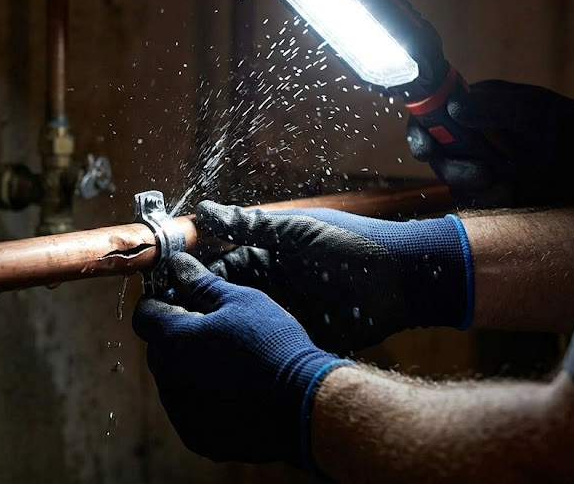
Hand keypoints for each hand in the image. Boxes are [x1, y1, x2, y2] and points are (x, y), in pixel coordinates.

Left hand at [132, 252, 347, 464]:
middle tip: (213, 328)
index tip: (181, 298)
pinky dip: (203, 399)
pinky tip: (235, 392)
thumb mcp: (240, 301)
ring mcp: (180, 412)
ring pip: (173, 381)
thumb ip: (201, 283)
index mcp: (172, 340)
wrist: (303, 405)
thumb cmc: (271, 345)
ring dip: (189, 369)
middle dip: (177, 335)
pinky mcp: (197, 437)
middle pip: (158, 349)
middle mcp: (167, 379)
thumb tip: (177, 263)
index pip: (144, 315)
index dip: (160, 302)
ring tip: (230, 363)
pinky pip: (189, 411)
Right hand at [195, 201, 472, 352]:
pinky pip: (274, 346)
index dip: (196, 276)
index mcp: (269, 255)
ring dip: (223, 334)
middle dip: (202, 309)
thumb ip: (250, 224)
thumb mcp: (297, 231)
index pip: (223, 266)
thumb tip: (202, 209)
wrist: (406, 278)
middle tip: (171, 322)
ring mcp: (289, 314)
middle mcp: (274, 285)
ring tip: (192, 347)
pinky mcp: (306, 339)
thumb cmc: (353, 243)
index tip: (167, 287)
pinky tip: (229, 364)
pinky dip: (253, 353)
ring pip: (245, 326)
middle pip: (228, 299)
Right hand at [408, 80, 573, 206]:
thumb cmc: (565, 125)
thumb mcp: (528, 110)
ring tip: (508, 182)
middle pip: (436, 155)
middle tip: (483, 174)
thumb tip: (452, 107)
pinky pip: (475, 199)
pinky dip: (491, 198)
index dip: (421, 133)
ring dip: (476, 185)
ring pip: (454, 181)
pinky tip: (514, 190)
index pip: (429, 118)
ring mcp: (479, 163)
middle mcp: (470, 136)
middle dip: (454, 168)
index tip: (427, 149)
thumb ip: (490, 107)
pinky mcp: (491, 188)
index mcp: (472, 108)